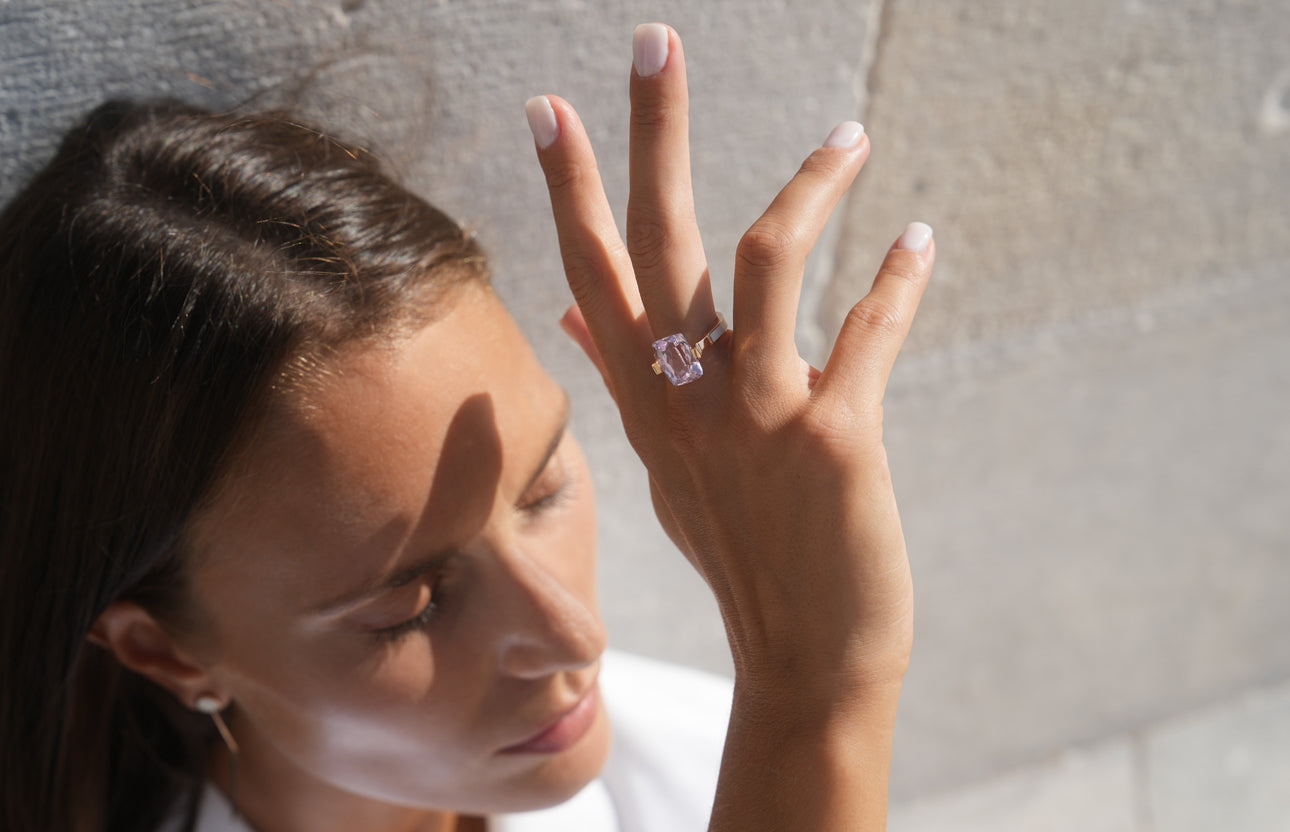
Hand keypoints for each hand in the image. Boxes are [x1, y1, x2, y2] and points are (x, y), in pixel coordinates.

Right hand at [527, 24, 932, 693]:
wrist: (805, 654)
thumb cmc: (742, 549)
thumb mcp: (667, 466)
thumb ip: (623, 382)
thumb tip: (572, 313)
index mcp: (648, 402)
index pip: (592, 273)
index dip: (570, 188)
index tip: (552, 110)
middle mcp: (689, 398)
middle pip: (659, 239)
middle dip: (653, 132)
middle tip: (655, 42)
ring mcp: (757, 416)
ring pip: (768, 261)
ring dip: (812, 184)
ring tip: (850, 137)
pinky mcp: (833, 436)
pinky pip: (867, 333)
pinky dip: (897, 280)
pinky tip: (916, 241)